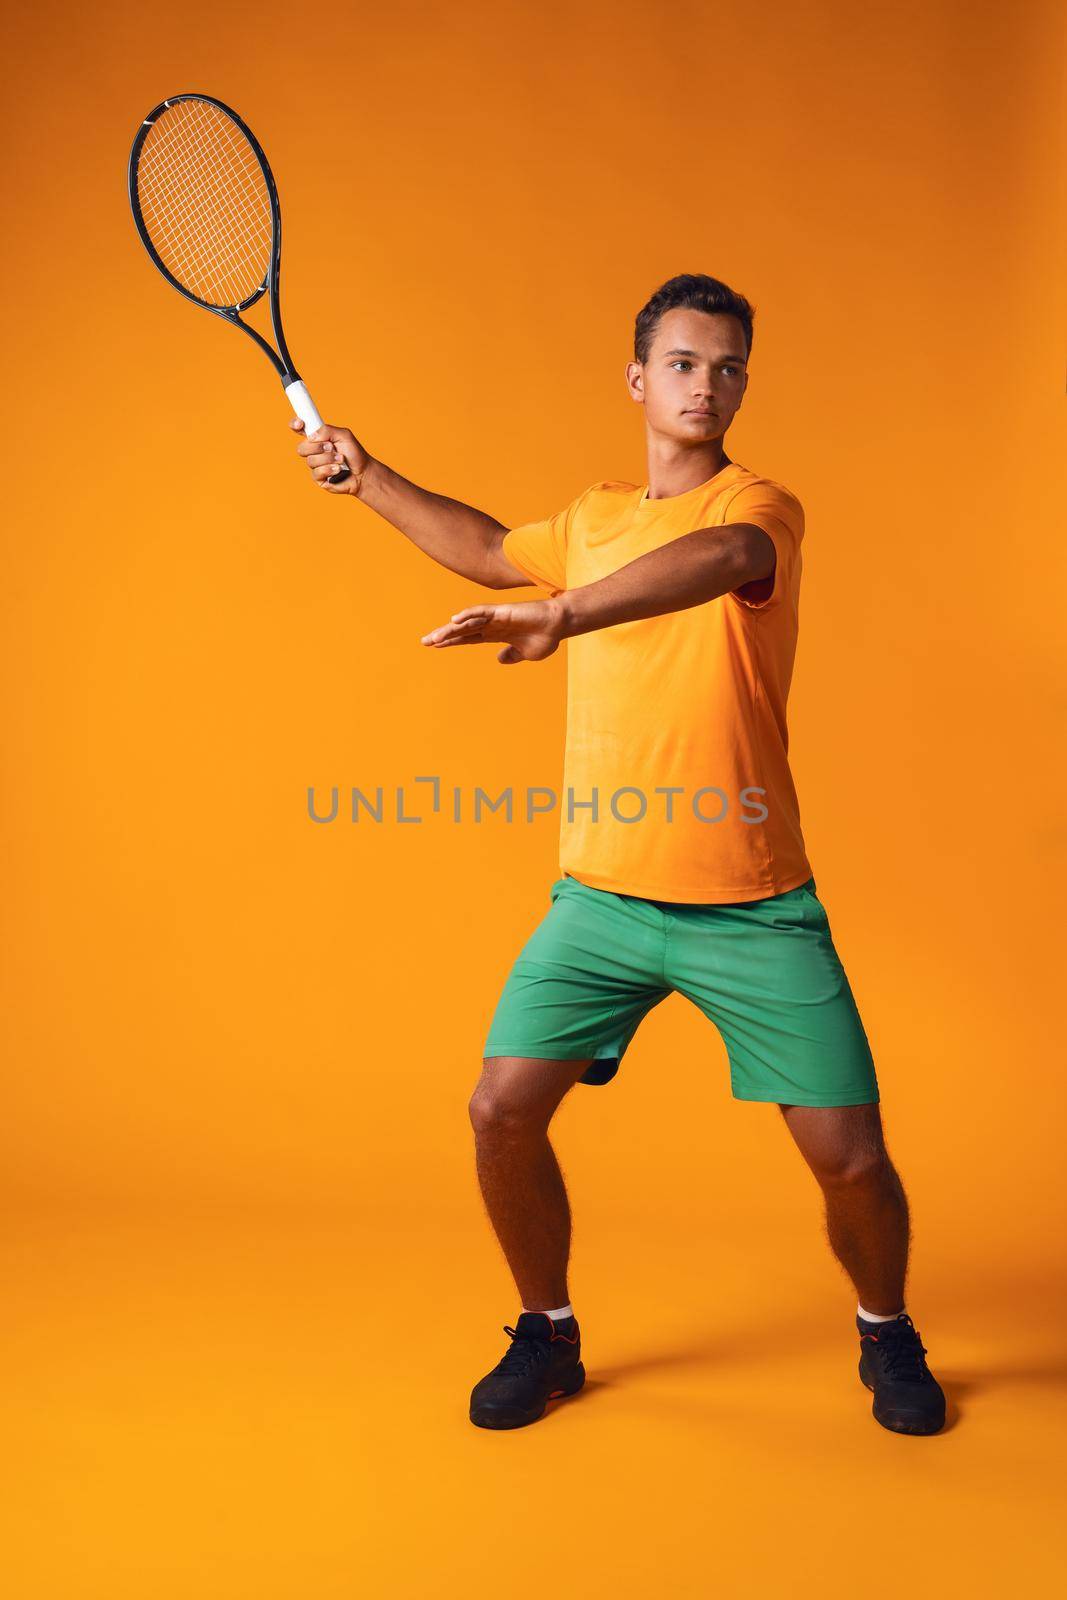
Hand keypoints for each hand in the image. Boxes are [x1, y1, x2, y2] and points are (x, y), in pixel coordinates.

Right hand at [291, 419, 373, 494]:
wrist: (363, 472)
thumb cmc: (354, 453)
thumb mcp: (344, 435)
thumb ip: (328, 430)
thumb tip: (313, 436)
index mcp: (317, 438)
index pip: (300, 430)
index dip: (295, 425)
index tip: (300, 423)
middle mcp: (314, 451)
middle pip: (301, 448)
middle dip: (317, 447)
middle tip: (332, 447)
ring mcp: (315, 465)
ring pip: (310, 461)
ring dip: (328, 459)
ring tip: (341, 460)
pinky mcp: (318, 478)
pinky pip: (316, 473)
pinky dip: (330, 469)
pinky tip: (338, 470)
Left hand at [420, 598, 566, 663]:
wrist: (559, 625)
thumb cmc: (546, 638)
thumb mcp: (525, 653)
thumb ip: (512, 656)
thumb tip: (500, 660)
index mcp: (495, 635)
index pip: (468, 638)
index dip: (451, 641)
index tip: (435, 646)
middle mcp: (492, 624)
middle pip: (462, 630)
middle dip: (444, 636)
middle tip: (424, 642)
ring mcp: (495, 617)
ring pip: (467, 622)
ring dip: (450, 630)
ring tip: (433, 638)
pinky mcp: (502, 611)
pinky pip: (481, 612)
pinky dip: (468, 615)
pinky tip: (455, 620)